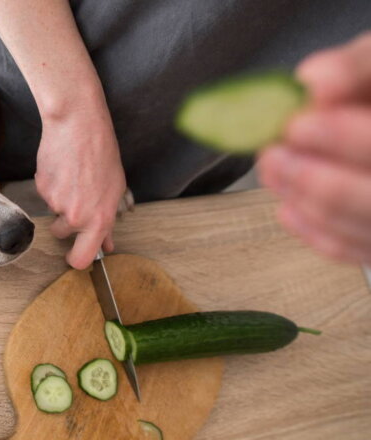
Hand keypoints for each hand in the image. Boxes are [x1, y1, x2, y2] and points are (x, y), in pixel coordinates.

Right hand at [36, 100, 126, 269]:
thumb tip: (107, 244)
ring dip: (59, 200)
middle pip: (61, 234)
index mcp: (98, 220)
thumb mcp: (114, 190)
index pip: (81, 258)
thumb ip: (108, 222)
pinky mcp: (41, 188)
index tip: (74, 255)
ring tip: (72, 177)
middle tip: (76, 197)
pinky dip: (51, 184)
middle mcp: (75, 216)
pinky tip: (62, 167)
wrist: (78, 126)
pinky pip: (44, 193)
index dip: (76, 260)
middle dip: (64, 223)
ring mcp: (55, 203)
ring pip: (52, 211)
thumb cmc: (103, 154)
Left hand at [258, 32, 370, 263]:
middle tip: (273, 155)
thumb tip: (313, 81)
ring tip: (272, 170)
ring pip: (364, 227)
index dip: (345, 138)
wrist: (370, 115)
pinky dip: (315, 230)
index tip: (297, 124)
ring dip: (308, 202)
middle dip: (318, 180)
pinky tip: (288, 206)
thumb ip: (354, 68)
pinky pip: (354, 249)